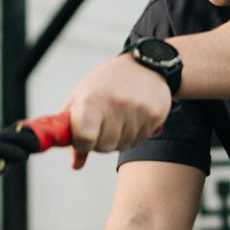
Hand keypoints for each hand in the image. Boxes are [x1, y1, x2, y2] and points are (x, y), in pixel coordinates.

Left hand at [63, 53, 172, 169]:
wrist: (145, 64)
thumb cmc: (107, 83)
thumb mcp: (82, 97)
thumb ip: (74, 130)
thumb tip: (76, 165)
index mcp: (91, 99)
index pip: (84, 138)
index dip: (82, 143)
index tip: (83, 137)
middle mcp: (115, 104)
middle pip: (105, 146)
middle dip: (101, 141)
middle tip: (103, 123)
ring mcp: (138, 109)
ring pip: (124, 145)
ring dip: (120, 137)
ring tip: (121, 116)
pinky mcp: (156, 114)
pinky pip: (142, 139)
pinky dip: (136, 132)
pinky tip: (135, 115)